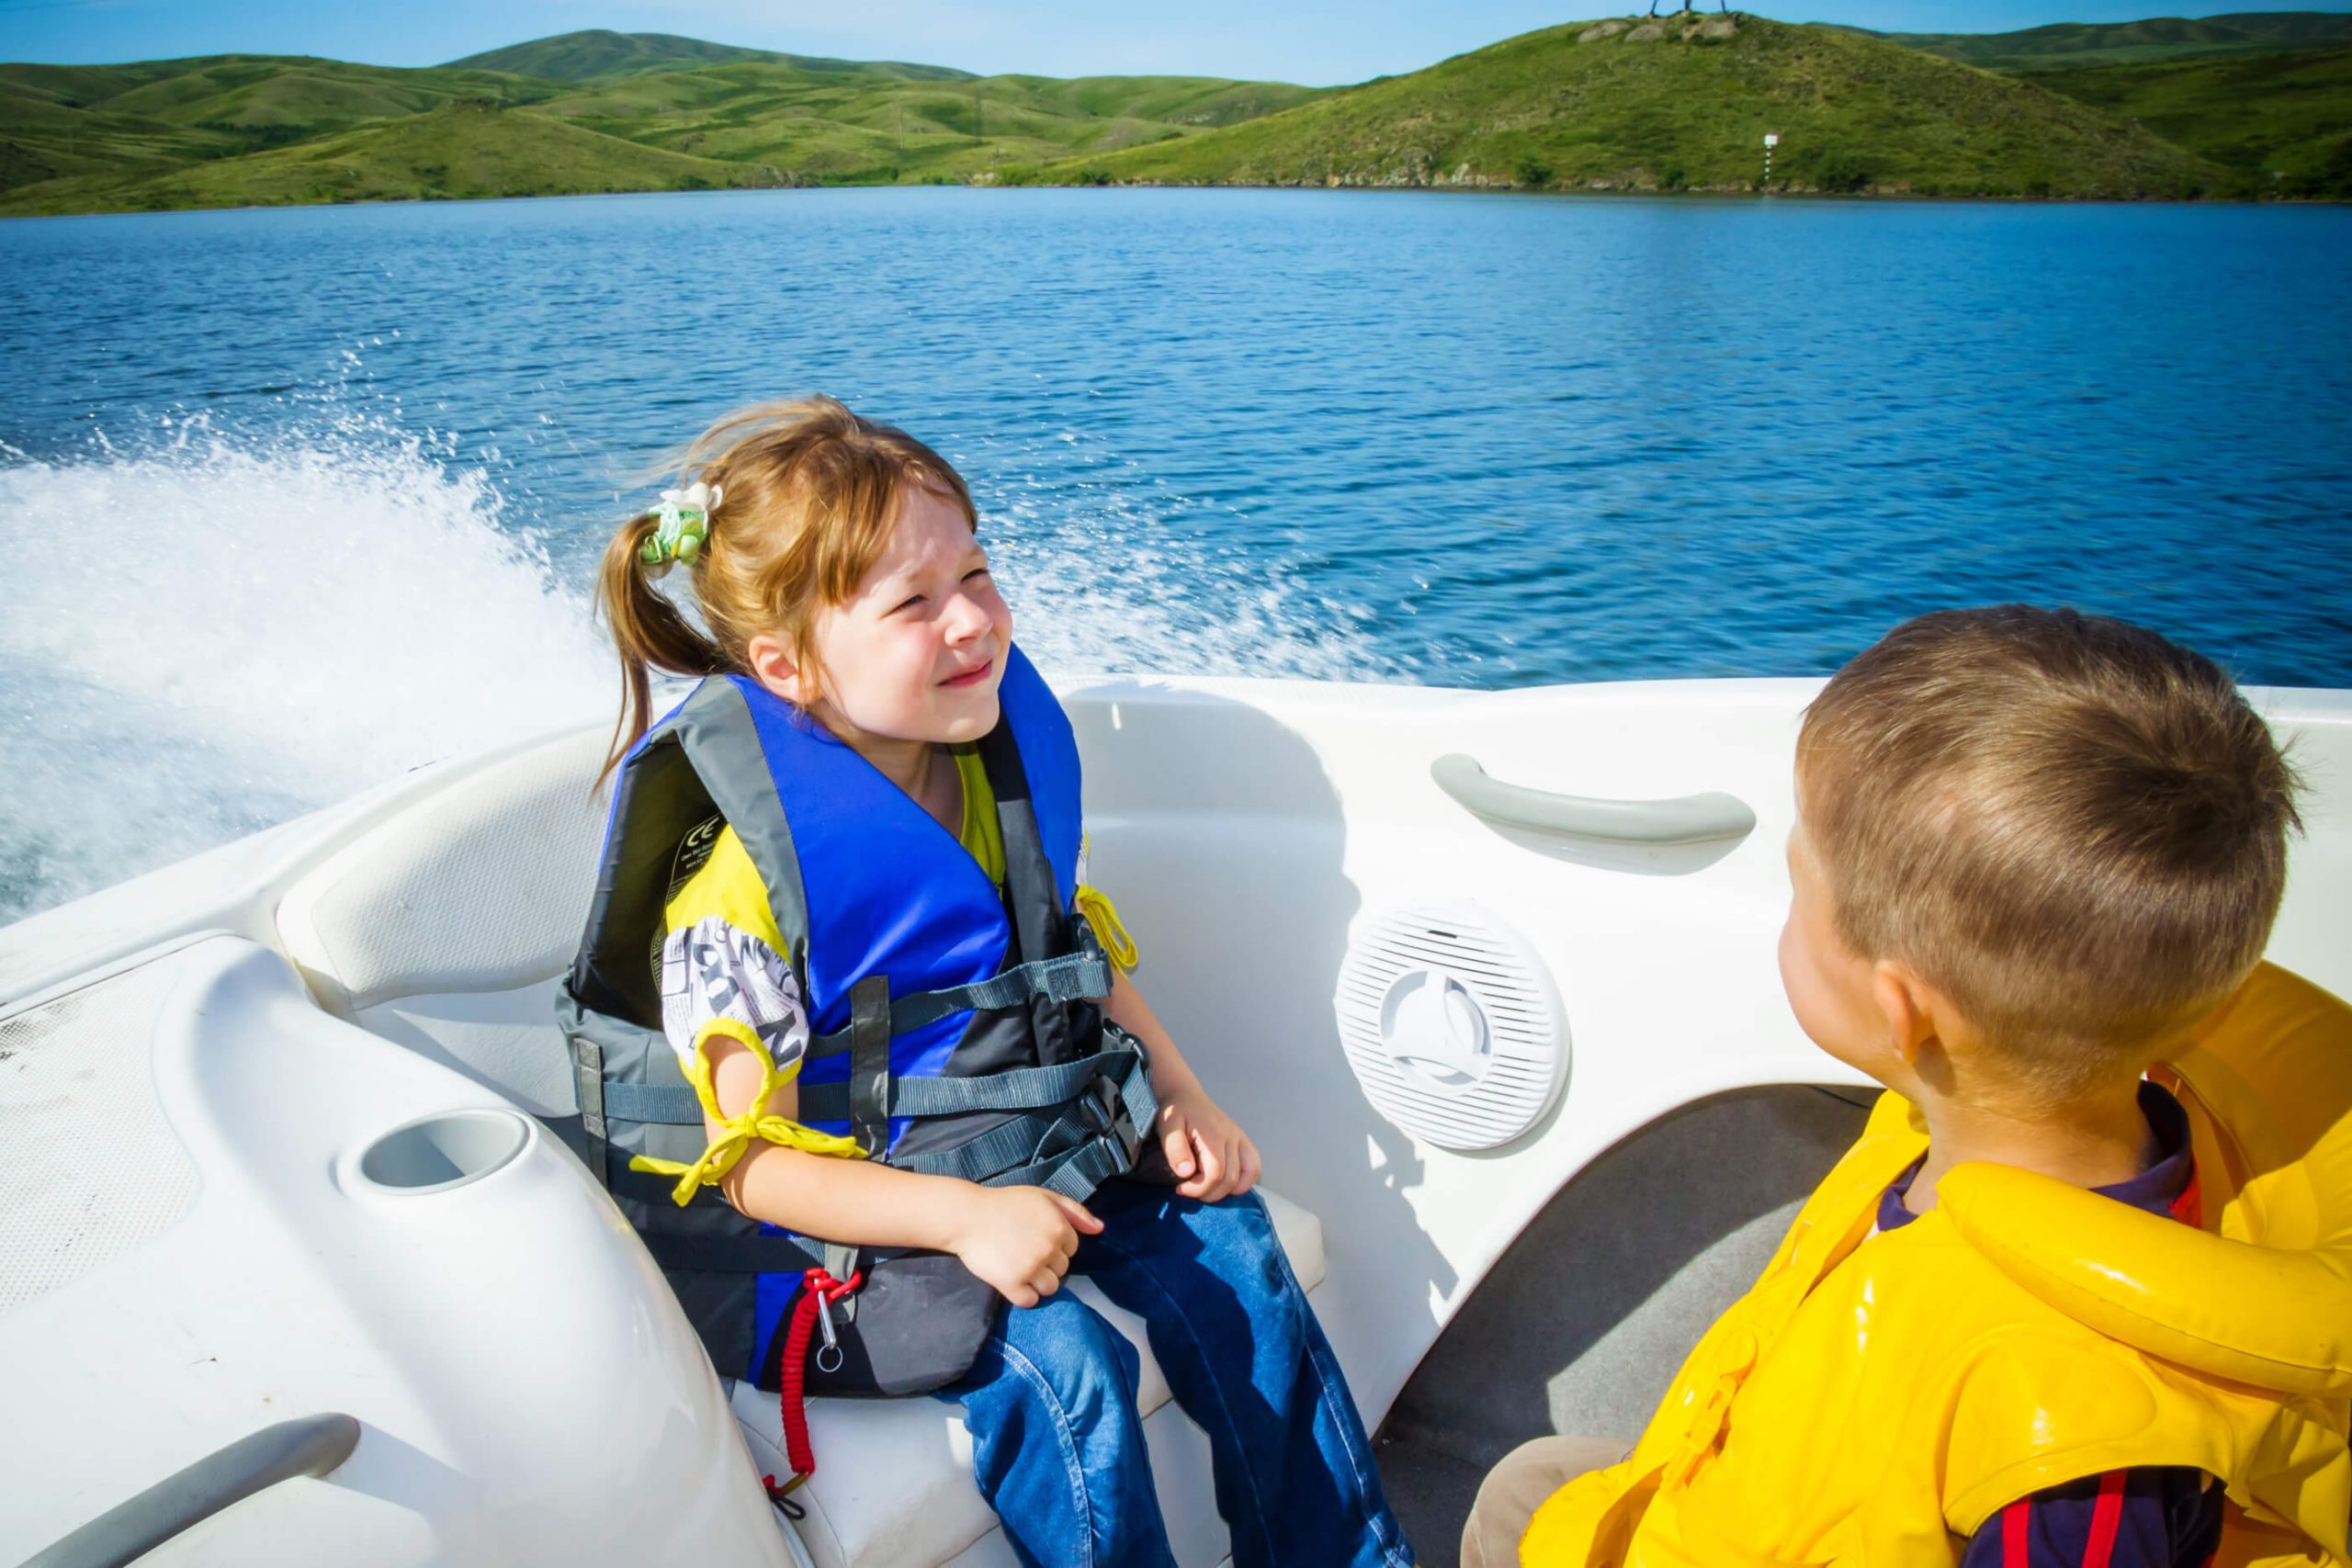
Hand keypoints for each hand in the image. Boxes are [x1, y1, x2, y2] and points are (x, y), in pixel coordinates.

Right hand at [948, 1185, 1102, 1306]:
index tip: (1036, 1239)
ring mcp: (1030, 1267)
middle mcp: (1049, 1248)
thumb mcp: (1043, 1196)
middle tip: (1024, 1251)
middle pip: (1062, 1270)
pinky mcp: (1011, 1284)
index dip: (1055, 1245)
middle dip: (1047, 1264)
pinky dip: (1023, 1295)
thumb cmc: (1005, 1204)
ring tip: (1019, 1267)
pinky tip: (1012, 1281)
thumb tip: (1100, 1229)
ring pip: (1050, 1288)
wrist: (967, 1216)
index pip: (1072, 1249)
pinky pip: (1030, 1301)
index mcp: (1059, 1227)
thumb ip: (1075, 1211)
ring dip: (1037, 1282)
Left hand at [1155, 1084, 1260, 1201]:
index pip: (1216, 1173)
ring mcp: (1240, 1139)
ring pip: (1248, 1175)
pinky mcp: (1243, 1141)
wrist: (1185, 1094)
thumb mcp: (1167, 1128)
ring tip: (1207, 1187)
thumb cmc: (1175, 1112)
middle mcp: (1232, 1137)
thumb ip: (1175, 1150)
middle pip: (1231, 1179)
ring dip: (1227, 1190)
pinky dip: (1243, 1182)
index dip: (1198, 1188)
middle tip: (1189, 1189)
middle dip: (1209, 1193)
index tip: (1180, 1188)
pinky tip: (1224, 1183)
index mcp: (1214, 1135)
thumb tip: (1187, 1173)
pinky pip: (1254, 1167)